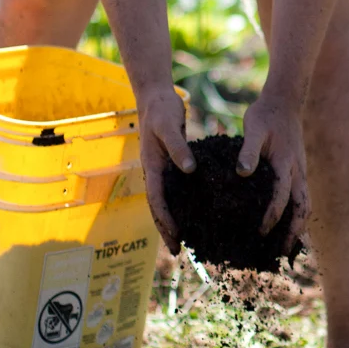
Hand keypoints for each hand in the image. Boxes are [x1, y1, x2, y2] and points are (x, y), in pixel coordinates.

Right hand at [137, 83, 192, 252]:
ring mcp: (163, 170)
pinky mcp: (172, 165)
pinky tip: (196, 213)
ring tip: (186, 240)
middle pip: (159, 208)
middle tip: (178, 251)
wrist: (157, 96)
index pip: (156, 200)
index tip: (175, 237)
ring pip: (167, 201)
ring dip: (174, 221)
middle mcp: (155, 172)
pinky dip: (183, 204)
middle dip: (167, 229)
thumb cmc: (162, 110)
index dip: (165, 220)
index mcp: (152, 166)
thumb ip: (179, 147)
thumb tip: (189, 170)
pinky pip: (177, 190)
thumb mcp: (169, 126)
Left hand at [237, 90, 308, 240]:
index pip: (282, 197)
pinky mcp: (298, 171)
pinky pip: (302, 197)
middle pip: (302, 208)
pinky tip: (287, 224)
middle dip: (294, 232)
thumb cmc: (265, 115)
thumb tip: (242, 172)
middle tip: (281, 252)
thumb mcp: (252, 128)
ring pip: (306, 205)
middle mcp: (298, 171)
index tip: (261, 232)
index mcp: (285, 163)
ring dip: (298, 227)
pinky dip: (297, 214)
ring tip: (287, 246)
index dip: (272, 217)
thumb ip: (248, 151)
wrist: (285, 100)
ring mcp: (301, 172)